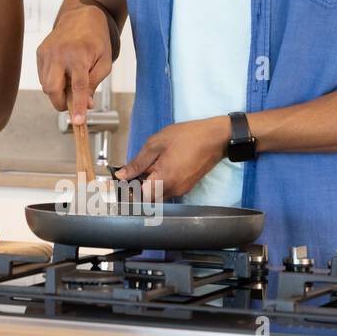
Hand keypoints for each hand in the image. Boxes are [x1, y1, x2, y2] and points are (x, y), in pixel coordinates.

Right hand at [36, 4, 111, 123]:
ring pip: (45, 85)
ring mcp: (47, 52)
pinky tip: (63, 73)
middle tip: (72, 104)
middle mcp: (59, 54)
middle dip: (61, 103)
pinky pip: (42, 76)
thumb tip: (85, 105)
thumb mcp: (104, 62)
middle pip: (52, 89)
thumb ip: (94, 84)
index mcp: (79, 55)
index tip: (78, 122)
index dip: (77, 106)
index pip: (77, 87)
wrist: (81, 16)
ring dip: (57, 92)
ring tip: (70, 82)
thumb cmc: (96, 40)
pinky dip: (52, 81)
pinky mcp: (40, 52)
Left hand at [116, 116, 230, 200]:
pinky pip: (168, 190)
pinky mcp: (187, 186)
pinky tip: (158, 168)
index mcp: (164, 180)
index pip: (139, 197)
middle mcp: (174, 190)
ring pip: (158, 195)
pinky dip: (159, 183)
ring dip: (148, 186)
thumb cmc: (187, 137)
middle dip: (137, 189)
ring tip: (145, 168)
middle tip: (131, 172)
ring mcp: (182, 190)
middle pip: (148, 199)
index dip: (128, 190)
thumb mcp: (156, 144)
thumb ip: (137, 163)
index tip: (121, 181)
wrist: (215, 137)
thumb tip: (122, 175)